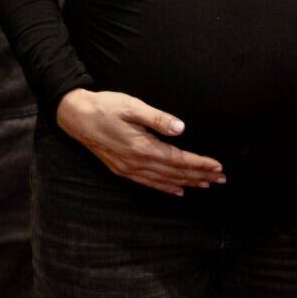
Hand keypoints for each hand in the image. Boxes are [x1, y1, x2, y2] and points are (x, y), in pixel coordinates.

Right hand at [55, 88, 224, 196]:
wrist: (75, 116)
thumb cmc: (106, 107)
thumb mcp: (133, 107)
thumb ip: (157, 118)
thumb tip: (181, 128)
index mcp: (142, 148)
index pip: (178, 160)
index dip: (200, 164)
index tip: (218, 166)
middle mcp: (136, 163)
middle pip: (175, 173)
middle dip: (199, 176)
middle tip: (221, 178)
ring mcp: (128, 169)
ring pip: (163, 180)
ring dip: (186, 183)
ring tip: (206, 185)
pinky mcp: (121, 169)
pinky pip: (148, 183)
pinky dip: (165, 187)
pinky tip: (177, 190)